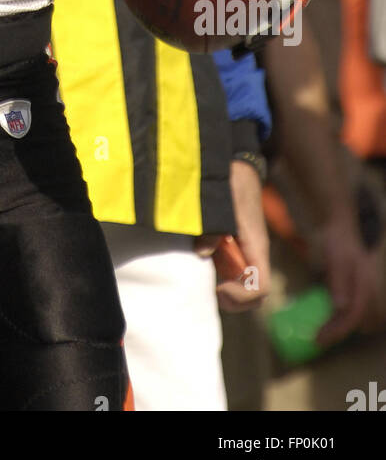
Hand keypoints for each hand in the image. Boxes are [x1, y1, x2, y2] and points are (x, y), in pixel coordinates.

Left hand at [195, 159, 270, 310]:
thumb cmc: (231, 177)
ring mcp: (246, 250)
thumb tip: (202, 252)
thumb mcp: (221, 197)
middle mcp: (254, 252)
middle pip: (254, 295)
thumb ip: (213, 224)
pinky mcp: (236, 244)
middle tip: (207, 283)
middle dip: (232, 298)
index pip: (259, 288)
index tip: (216, 284)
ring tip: (203, 269)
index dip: (239, 295)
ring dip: (224, 285)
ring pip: (243, 284)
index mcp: (256, 245)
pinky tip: (200, 255)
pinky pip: (233, 270)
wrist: (237, 161)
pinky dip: (218, 271)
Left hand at [313, 214, 382, 346]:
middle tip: (318, 337)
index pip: (354, 315)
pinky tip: (330, 322)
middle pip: (357, 322)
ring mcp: (366, 293)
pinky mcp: (359, 294)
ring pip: (359, 320)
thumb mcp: (336, 260)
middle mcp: (369, 292)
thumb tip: (341, 308)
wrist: (341, 230)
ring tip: (323, 332)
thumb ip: (339, 282)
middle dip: (340, 332)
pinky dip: (343, 320)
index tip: (319, 339)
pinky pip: (355, 313)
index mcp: (365, 285)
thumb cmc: (338, 243)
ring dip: (342, 328)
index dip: (338, 330)